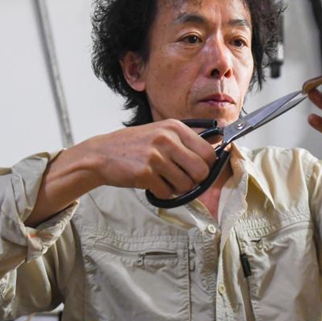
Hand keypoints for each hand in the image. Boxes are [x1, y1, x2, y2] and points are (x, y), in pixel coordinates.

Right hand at [83, 120, 217, 198]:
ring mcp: (156, 156)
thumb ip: (187, 140)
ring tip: (163, 179)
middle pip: (202, 171)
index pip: (209, 152)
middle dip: (195, 181)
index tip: (199, 170)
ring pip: (186, 185)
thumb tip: (220, 145)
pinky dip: (162, 193)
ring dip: (177, 188)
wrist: (101, 154)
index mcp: (175, 127)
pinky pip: (168, 193)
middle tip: (182, 179)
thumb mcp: (161, 132)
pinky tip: (151, 183)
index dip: (208, 166)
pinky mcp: (145, 173)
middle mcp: (167, 139)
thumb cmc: (134, 146)